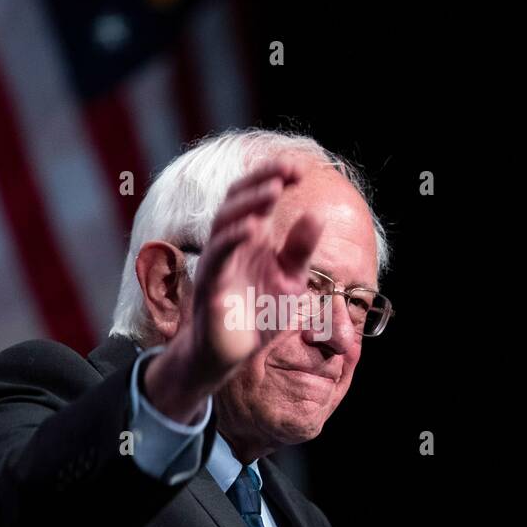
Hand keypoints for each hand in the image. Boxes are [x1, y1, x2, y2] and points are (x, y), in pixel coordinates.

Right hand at [144, 160, 322, 419]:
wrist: (230, 356)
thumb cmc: (257, 315)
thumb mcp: (289, 279)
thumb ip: (300, 249)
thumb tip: (316, 215)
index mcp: (247, 238)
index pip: (255, 196)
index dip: (272, 177)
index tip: (298, 170)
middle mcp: (228, 244)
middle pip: (236, 199)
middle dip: (260, 181)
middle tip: (286, 172)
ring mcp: (217, 263)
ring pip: (224, 222)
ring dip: (249, 204)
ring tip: (273, 192)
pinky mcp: (210, 286)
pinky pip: (218, 256)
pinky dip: (234, 240)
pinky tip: (254, 229)